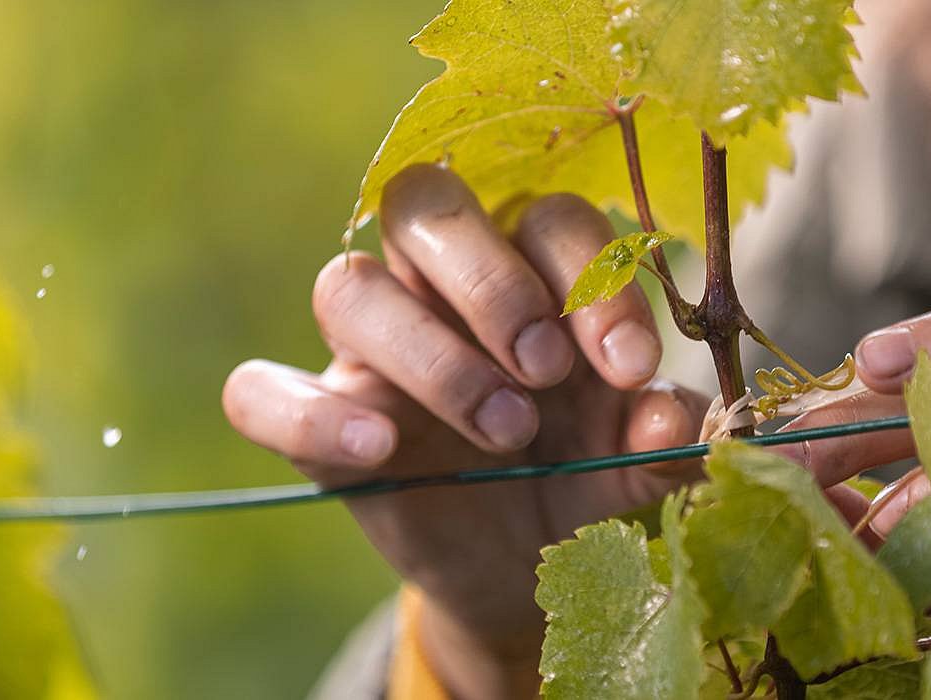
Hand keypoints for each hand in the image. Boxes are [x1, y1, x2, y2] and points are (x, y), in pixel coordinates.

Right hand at [225, 164, 712, 696]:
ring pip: (347, 284)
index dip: (588, 276)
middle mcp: (440, 289)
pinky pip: (260, 391)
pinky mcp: (321, 426)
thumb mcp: (640, 465)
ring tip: (504, 431)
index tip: (628, 366)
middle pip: (426, 206)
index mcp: (533, 270)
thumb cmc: (587, 482)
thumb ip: (665, 437)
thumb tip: (671, 416)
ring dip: (428, 353)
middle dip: (491, 282)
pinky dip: (306, 413)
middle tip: (544, 372)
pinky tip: (378, 449)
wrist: (528, 579)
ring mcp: (370, 353)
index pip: (547, 218)